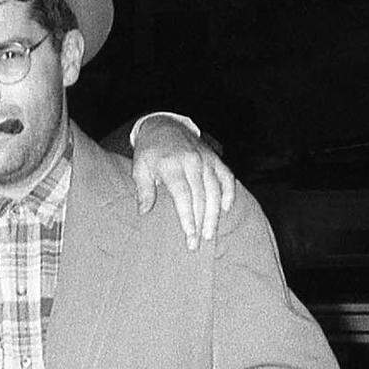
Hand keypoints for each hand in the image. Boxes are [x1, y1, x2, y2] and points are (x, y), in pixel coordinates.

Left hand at [131, 118, 235, 249]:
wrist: (164, 124)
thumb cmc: (150, 152)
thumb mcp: (139, 168)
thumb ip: (144, 190)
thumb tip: (144, 211)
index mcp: (172, 165)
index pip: (183, 195)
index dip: (187, 216)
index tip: (189, 234)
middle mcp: (192, 162)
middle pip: (201, 196)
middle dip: (200, 222)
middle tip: (197, 243)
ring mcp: (206, 159)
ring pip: (215, 190)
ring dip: (214, 214)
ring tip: (210, 234)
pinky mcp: (214, 158)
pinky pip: (226, 176)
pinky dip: (229, 192)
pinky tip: (226, 209)